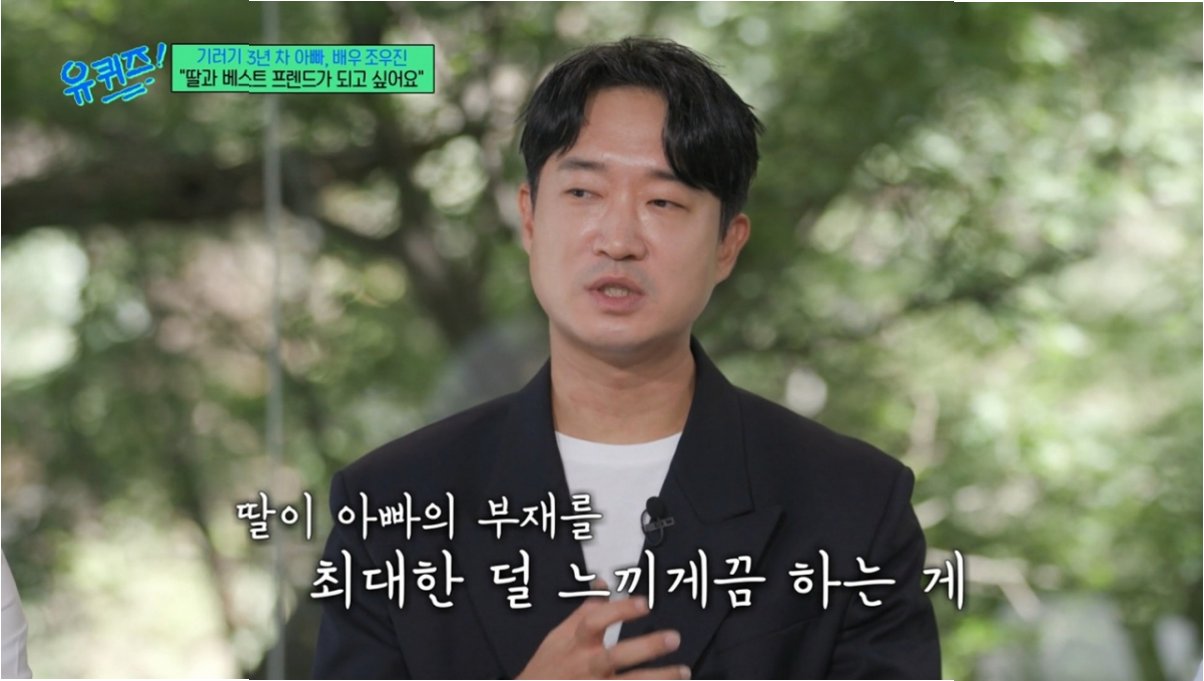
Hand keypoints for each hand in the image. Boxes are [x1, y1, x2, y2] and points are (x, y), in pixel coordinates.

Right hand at [517, 582, 688, 679]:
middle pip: (616, 655)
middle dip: (645, 647)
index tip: (644, 603)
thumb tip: (601, 583)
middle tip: (673, 638)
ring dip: (657, 678)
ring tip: (683, 672)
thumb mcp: (560, 635)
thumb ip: (585, 609)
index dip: (619, 611)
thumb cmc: (548, 668)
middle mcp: (586, 665)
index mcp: (576, 643)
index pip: (595, 621)